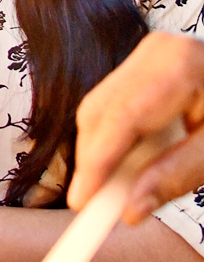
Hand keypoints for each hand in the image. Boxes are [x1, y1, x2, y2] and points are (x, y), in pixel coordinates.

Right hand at [69, 31, 203, 221]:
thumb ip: (177, 176)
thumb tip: (131, 210)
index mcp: (179, 65)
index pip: (122, 117)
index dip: (97, 161)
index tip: (81, 200)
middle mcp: (155, 51)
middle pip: (100, 111)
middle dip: (92, 159)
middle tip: (91, 203)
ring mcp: (148, 54)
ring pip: (99, 108)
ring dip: (100, 150)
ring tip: (112, 188)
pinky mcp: (144, 64)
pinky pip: (112, 103)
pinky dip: (113, 137)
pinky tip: (124, 162)